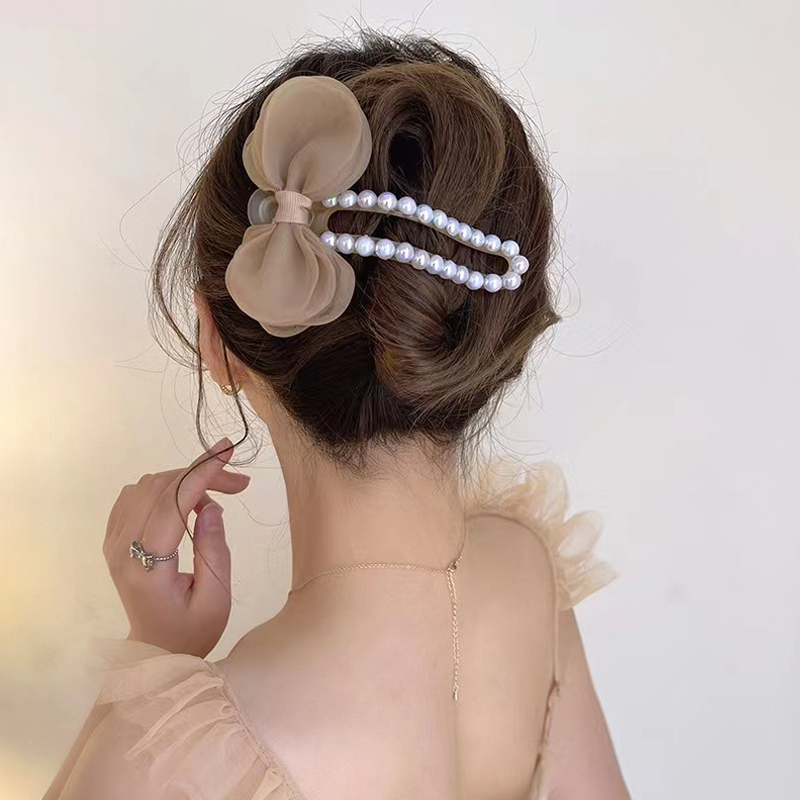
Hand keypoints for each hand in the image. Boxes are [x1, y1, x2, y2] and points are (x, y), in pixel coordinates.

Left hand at [103, 438, 249, 657]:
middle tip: (238, 483)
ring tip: (214, 501)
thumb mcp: (216, 598)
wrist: (156, 651)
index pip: (171, 503)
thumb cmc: (192, 631)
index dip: (201, 472)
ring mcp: (113, 543)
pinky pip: (135, 495)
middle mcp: (121, 549)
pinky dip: (165, 488)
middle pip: (159, 487)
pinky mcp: (114, 539)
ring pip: (147, 486)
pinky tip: (186, 504)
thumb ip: (214, 550)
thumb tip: (210, 506)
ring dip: (184, 481)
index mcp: (146, 568)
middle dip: (201, 474)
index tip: (228, 451)